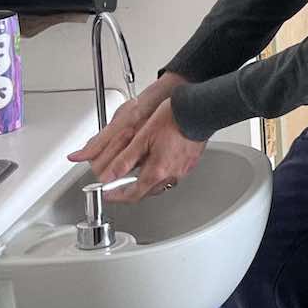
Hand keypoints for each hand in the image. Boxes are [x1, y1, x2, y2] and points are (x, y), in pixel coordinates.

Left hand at [70, 87, 204, 201]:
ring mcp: (183, 169)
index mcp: (158, 170)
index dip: (117, 197)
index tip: (108, 195)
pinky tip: (159, 162)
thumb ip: (124, 160)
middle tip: (119, 185)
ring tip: (138, 173)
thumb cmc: (173, 119)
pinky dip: (161, 174)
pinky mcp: (191, 162)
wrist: (199, 110)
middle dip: (131, 191)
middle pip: (147, 192)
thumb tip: (108, 176)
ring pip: (161, 185)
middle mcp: (172, 174)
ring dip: (147, 183)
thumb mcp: (141, 138)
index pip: (133, 195)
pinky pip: (173, 175)